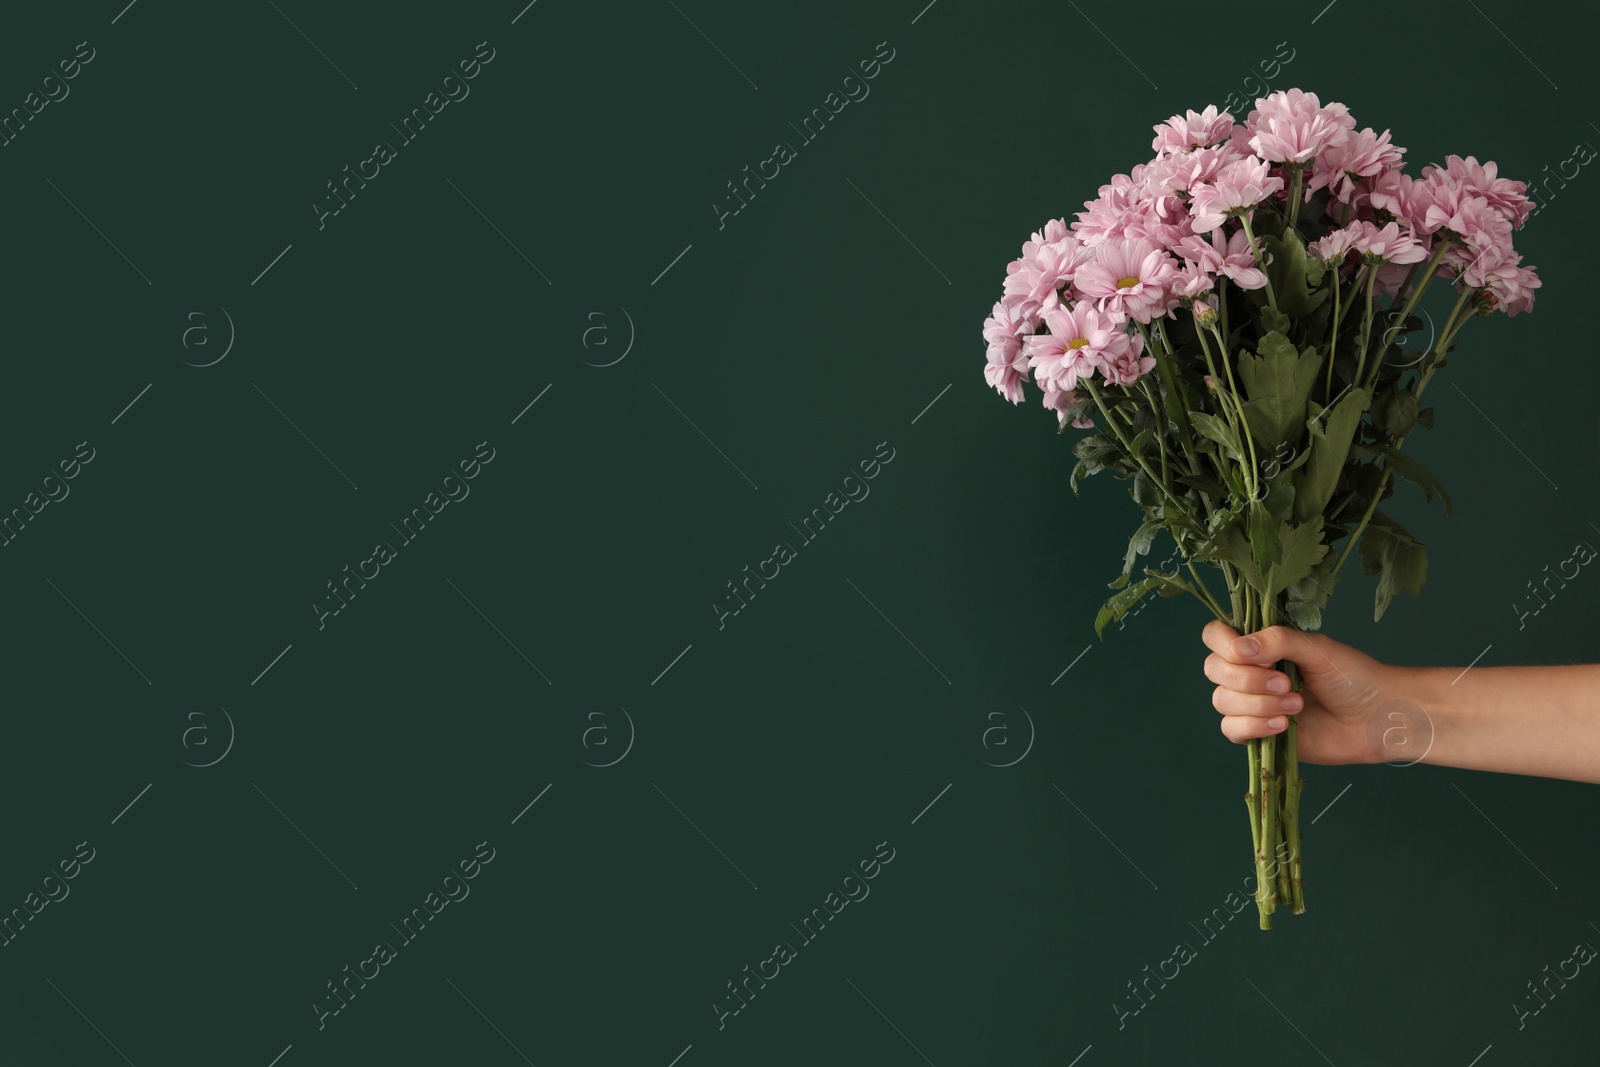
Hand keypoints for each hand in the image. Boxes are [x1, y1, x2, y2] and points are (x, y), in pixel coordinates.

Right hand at [1200, 620, 1394, 764]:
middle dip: (1247, 678)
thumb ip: (1278, 641)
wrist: (1375, 718)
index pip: (1215, 636)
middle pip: (1213, 669)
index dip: (1223, 644)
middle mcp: (1249, 672)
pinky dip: (1254, 726)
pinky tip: (1283, 725)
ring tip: (1297, 705)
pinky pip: (1232, 729)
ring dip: (1258, 704)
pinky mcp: (1257, 733)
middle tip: (1287, 683)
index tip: (1250, 653)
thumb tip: (1240, 648)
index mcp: (1260, 645)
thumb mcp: (1317, 649)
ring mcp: (1251, 703)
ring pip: (1222, 701)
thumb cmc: (1353, 677)